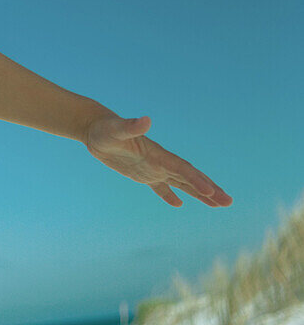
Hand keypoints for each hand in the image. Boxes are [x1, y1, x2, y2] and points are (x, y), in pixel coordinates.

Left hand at [84, 115, 231, 207]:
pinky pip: (159, 187)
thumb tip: (145, 120)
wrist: (95, 128)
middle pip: (189, 177)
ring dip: (199, 193)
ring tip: (218, 204)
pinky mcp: (141, 173)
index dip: (196, 180)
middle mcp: (159, 161)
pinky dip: (169, 195)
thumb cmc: (105, 129)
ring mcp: (151, 168)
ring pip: (180, 183)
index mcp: (157, 153)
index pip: (182, 169)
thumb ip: (131, 126)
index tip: (212, 192)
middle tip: (228, 202)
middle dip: (209, 189)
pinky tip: (179, 204)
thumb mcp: (116, 129)